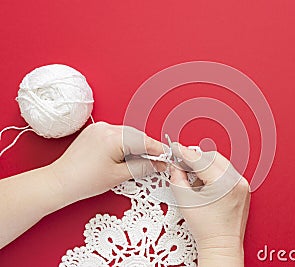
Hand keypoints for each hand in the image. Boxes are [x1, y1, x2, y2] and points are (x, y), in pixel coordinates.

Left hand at [49, 122, 164, 205]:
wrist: (60, 182)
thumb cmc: (84, 181)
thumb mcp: (118, 176)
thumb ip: (142, 167)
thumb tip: (158, 164)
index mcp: (113, 137)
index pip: (144, 141)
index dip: (158, 150)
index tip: (167, 158)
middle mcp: (106, 128)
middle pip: (137, 136)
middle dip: (148, 148)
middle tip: (158, 162)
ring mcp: (99, 128)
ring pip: (127, 134)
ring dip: (137, 146)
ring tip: (143, 161)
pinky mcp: (94, 131)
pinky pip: (116, 134)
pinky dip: (125, 143)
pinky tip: (128, 155)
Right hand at [169, 143, 249, 266]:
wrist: (222, 246)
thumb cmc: (207, 230)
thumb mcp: (185, 201)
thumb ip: (177, 178)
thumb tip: (176, 166)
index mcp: (224, 183)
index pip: (201, 160)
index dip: (185, 153)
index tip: (175, 148)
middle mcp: (236, 181)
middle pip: (212, 157)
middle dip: (196, 158)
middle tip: (182, 162)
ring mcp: (242, 184)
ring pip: (220, 163)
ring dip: (205, 166)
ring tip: (194, 180)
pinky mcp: (242, 188)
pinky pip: (226, 172)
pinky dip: (214, 174)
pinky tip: (205, 185)